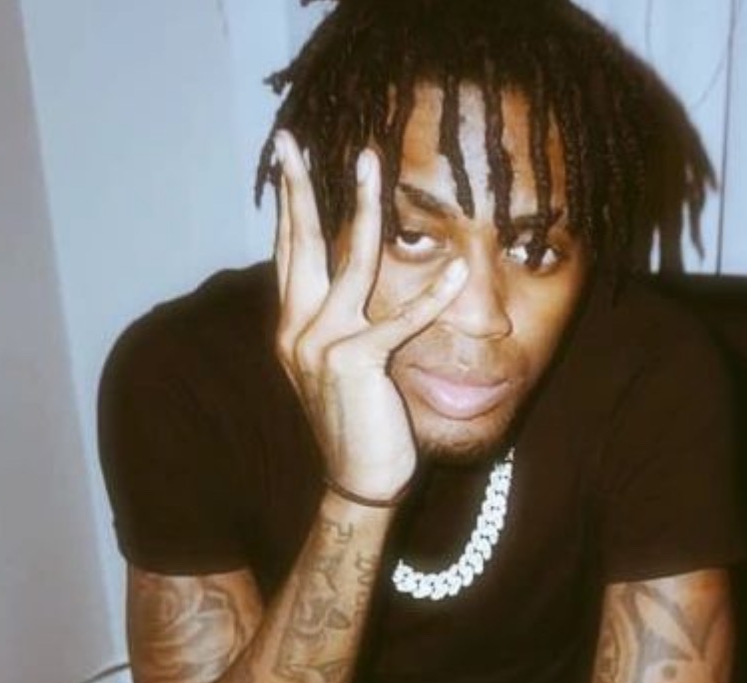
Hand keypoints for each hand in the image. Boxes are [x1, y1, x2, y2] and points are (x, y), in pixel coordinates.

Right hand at [271, 130, 467, 501]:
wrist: (359, 478)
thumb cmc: (359, 417)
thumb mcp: (338, 360)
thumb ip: (339, 316)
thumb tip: (355, 272)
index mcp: (292, 324)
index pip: (289, 250)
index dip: (289, 201)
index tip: (289, 155)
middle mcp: (297, 328)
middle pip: (299, 243)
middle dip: (299, 187)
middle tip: (296, 141)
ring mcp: (322, 345)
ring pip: (348, 263)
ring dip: (361, 209)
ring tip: (369, 165)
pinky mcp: (357, 364)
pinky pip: (399, 319)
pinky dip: (433, 294)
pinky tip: (457, 267)